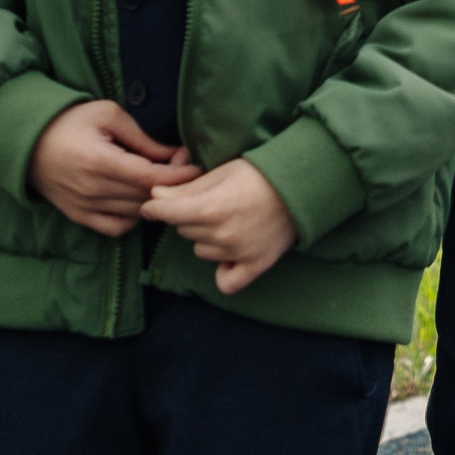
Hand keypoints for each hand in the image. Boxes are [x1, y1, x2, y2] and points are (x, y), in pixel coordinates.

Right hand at [29, 99, 198, 236]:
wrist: (28, 142)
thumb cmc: (71, 121)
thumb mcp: (109, 116)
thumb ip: (143, 138)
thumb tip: (175, 155)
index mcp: (100, 161)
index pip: (151, 179)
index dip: (179, 176)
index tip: (197, 167)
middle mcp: (92, 190)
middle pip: (146, 198)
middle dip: (172, 187)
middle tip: (183, 169)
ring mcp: (84, 207)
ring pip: (135, 214)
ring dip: (154, 202)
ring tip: (163, 183)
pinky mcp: (79, 217)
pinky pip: (116, 228)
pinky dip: (133, 218)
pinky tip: (137, 199)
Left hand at [140, 158, 297, 295]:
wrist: (302, 184)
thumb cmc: (260, 172)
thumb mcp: (222, 172)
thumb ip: (187, 188)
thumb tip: (154, 196)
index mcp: (211, 207)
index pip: (167, 213)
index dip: (155, 207)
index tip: (151, 206)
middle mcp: (222, 234)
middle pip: (183, 230)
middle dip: (188, 216)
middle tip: (212, 202)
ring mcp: (239, 253)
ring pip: (200, 251)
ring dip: (207, 238)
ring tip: (230, 220)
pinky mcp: (256, 265)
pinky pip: (226, 282)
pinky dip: (224, 270)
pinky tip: (229, 255)